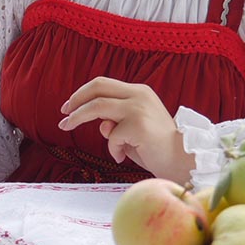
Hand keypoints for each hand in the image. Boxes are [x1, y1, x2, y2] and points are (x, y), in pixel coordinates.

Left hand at [57, 77, 195, 182]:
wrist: (181, 160)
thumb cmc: (155, 147)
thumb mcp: (132, 129)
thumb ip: (115, 121)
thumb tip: (100, 123)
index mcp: (139, 91)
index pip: (103, 84)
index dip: (82, 93)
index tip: (69, 106)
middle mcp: (139, 95)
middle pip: (97, 87)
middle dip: (75, 100)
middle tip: (63, 114)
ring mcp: (139, 109)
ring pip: (98, 107)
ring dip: (78, 117)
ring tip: (67, 126)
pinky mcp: (138, 125)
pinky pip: (112, 136)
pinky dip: (112, 149)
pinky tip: (121, 157)